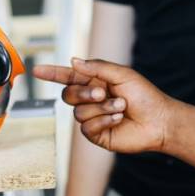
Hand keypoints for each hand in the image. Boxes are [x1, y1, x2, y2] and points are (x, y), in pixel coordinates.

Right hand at [33, 58, 173, 154]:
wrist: (158, 120)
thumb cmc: (145, 95)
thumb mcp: (122, 74)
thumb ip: (96, 67)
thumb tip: (73, 61)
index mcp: (95, 81)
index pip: (68, 76)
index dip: (52, 73)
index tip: (36, 70)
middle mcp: (91, 99)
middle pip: (68, 95)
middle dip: (85, 93)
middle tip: (104, 93)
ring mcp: (92, 117)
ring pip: (79, 112)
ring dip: (102, 108)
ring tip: (121, 108)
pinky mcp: (96, 134)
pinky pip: (87, 128)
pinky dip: (103, 121)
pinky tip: (118, 120)